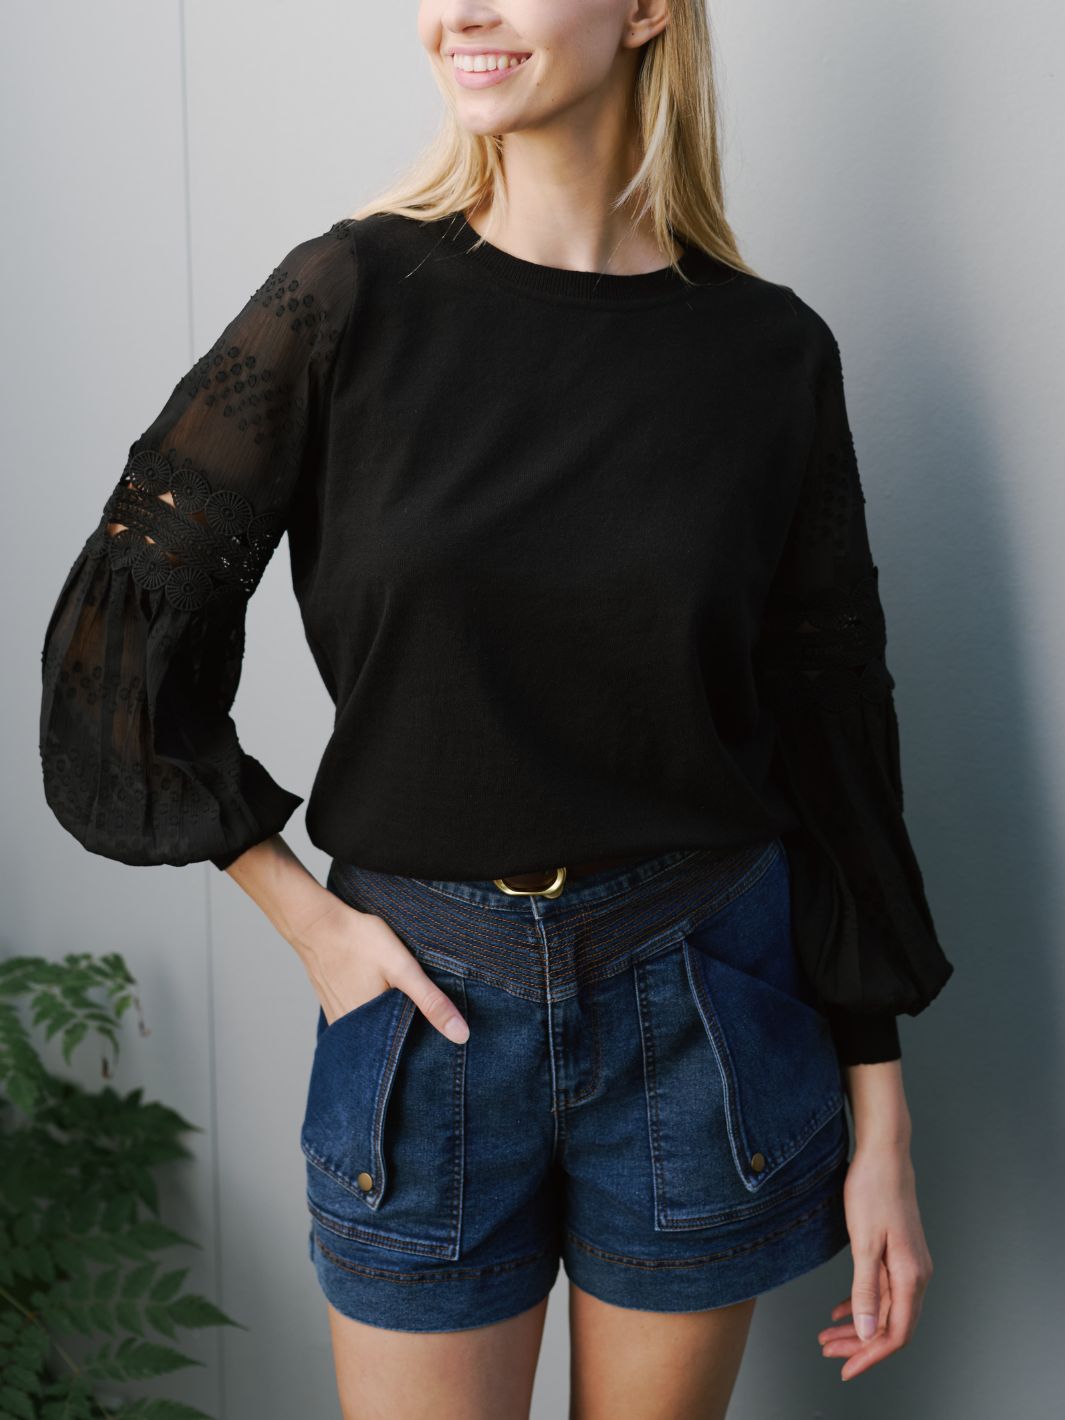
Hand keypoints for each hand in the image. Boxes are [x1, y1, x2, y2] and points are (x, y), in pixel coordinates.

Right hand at [293, 887, 469, 1043]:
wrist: (315, 923)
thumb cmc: (358, 940)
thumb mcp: (402, 968)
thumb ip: (431, 1001)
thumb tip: (461, 1035)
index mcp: (370, 1029)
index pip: (404, 1053)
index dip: (423, 1046)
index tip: (440, 1043)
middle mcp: (350, 1031)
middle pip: (387, 1043)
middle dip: (407, 1037)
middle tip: (426, 1024)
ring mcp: (338, 1018)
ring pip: (372, 1030)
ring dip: (389, 1024)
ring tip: (406, 1011)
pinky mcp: (333, 1005)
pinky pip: (358, 1019)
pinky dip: (373, 1014)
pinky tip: (382, 999)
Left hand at [819, 1140, 932, 1379]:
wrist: (884, 1154)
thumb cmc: (873, 1191)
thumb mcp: (864, 1242)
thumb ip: (866, 1289)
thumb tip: (867, 1332)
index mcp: (910, 1276)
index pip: (895, 1333)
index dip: (871, 1355)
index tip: (845, 1368)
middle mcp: (916, 1274)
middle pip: (891, 1325)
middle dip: (859, 1344)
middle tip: (828, 1351)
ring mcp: (910, 1263)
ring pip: (886, 1309)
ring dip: (859, 1326)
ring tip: (828, 1335)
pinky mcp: (900, 1253)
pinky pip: (884, 1290)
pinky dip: (863, 1304)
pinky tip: (842, 1309)